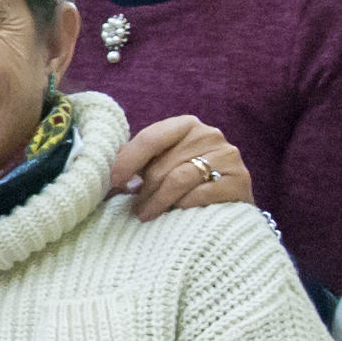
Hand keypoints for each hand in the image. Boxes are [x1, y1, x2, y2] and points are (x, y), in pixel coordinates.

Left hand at [111, 114, 253, 221]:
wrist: (228, 205)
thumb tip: (102, 167)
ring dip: (158, 201)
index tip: (113, 181)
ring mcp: (228, 156)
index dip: (128, 160)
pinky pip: (201, 194)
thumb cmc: (186, 185)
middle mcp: (210, 135)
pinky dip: (183, 206)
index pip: (152, 138)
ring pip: (180, 178)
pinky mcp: (239, 181)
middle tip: (135, 209)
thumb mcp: (161, 167)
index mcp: (186, 125)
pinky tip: (177, 214)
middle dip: (144, 189)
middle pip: (163, 163)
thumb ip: (138, 162)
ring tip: (146, 215)